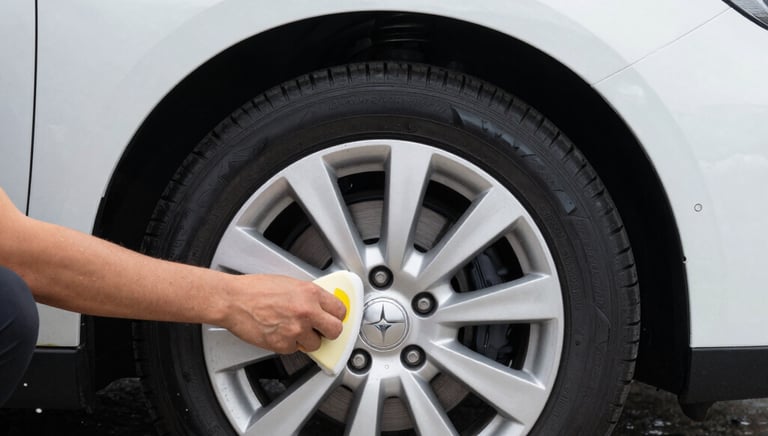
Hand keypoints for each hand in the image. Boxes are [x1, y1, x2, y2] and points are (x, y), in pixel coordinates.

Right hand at [221, 274, 346, 353]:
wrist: (233, 301)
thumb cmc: (254, 290)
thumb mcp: (289, 283)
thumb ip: (308, 295)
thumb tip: (320, 305)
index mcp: (310, 293)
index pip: (340, 310)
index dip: (337, 315)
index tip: (334, 317)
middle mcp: (306, 312)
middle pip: (335, 330)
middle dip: (329, 331)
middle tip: (321, 329)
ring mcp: (296, 330)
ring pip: (315, 344)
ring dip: (307, 339)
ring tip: (293, 329)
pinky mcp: (283, 345)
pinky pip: (295, 349)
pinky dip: (289, 344)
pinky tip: (279, 332)